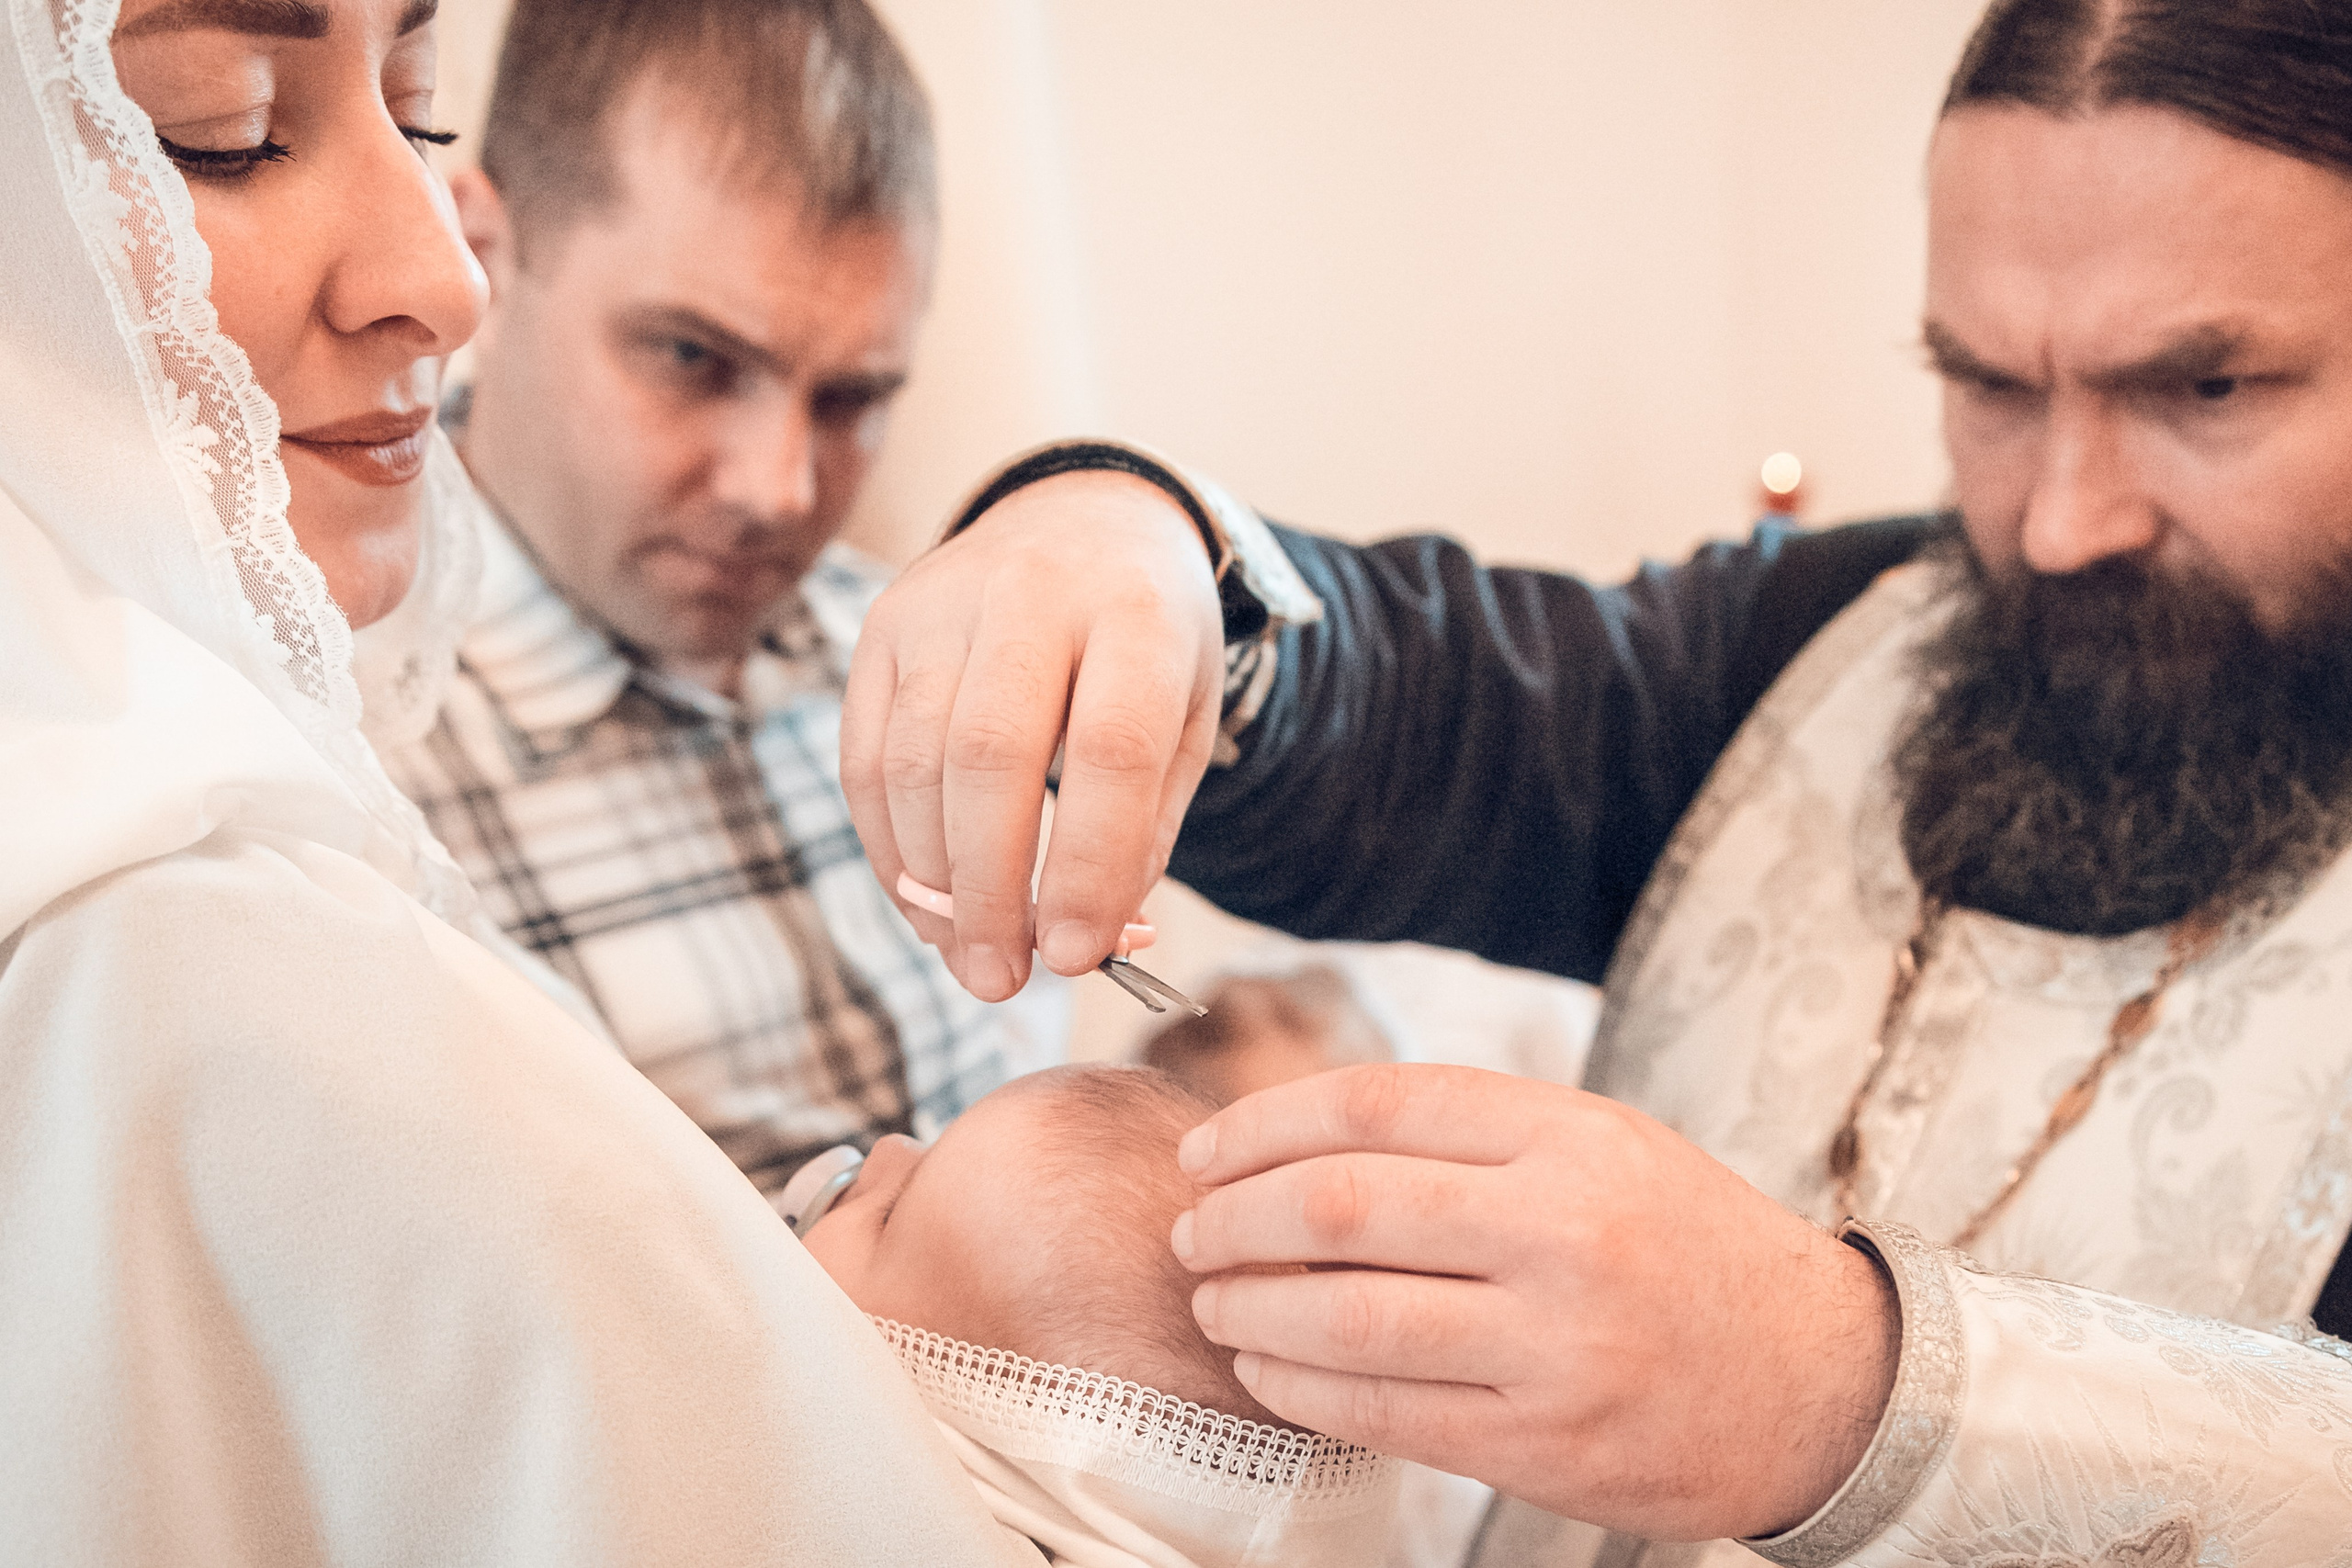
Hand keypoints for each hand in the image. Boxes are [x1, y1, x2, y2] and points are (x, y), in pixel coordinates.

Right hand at [842, 469, 1223, 1000]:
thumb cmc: (1148, 647)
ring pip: (914, 762)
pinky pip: (866, 757)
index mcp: (1137, 613)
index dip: (1087, 865)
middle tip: (1003, 978)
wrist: (1088, 523)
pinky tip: (925, 900)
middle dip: (991, 890)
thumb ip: (1141, 832)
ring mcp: (944, 602)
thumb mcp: (1185, 725)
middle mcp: (1033, 592)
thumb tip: (1081, 941)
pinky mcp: (883, 627)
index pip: (1109, 749)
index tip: (1075, 955)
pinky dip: (887, 846)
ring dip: (932, 882)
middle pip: (989, 755)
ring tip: (968, 952)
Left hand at [1169, 1064, 1899, 1541]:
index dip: (1262, 1123)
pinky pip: (1382, 1410)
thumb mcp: (1602, 1144)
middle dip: (1234, 1218)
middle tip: (1193, 1228)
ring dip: (1250, 1307)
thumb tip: (1297, 1135)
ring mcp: (1554, 1346)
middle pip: (1339, 1206)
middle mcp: (1562, 1232)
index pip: (1372, 1106)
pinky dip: (1299, 1385)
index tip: (1206, 1147)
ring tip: (1214, 1298)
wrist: (1821, 1379)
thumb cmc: (1685, 1246)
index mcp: (1571, 1136)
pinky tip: (1266, 1366)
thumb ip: (1470, 1132)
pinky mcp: (1543, 1444)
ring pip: (1346, 1317)